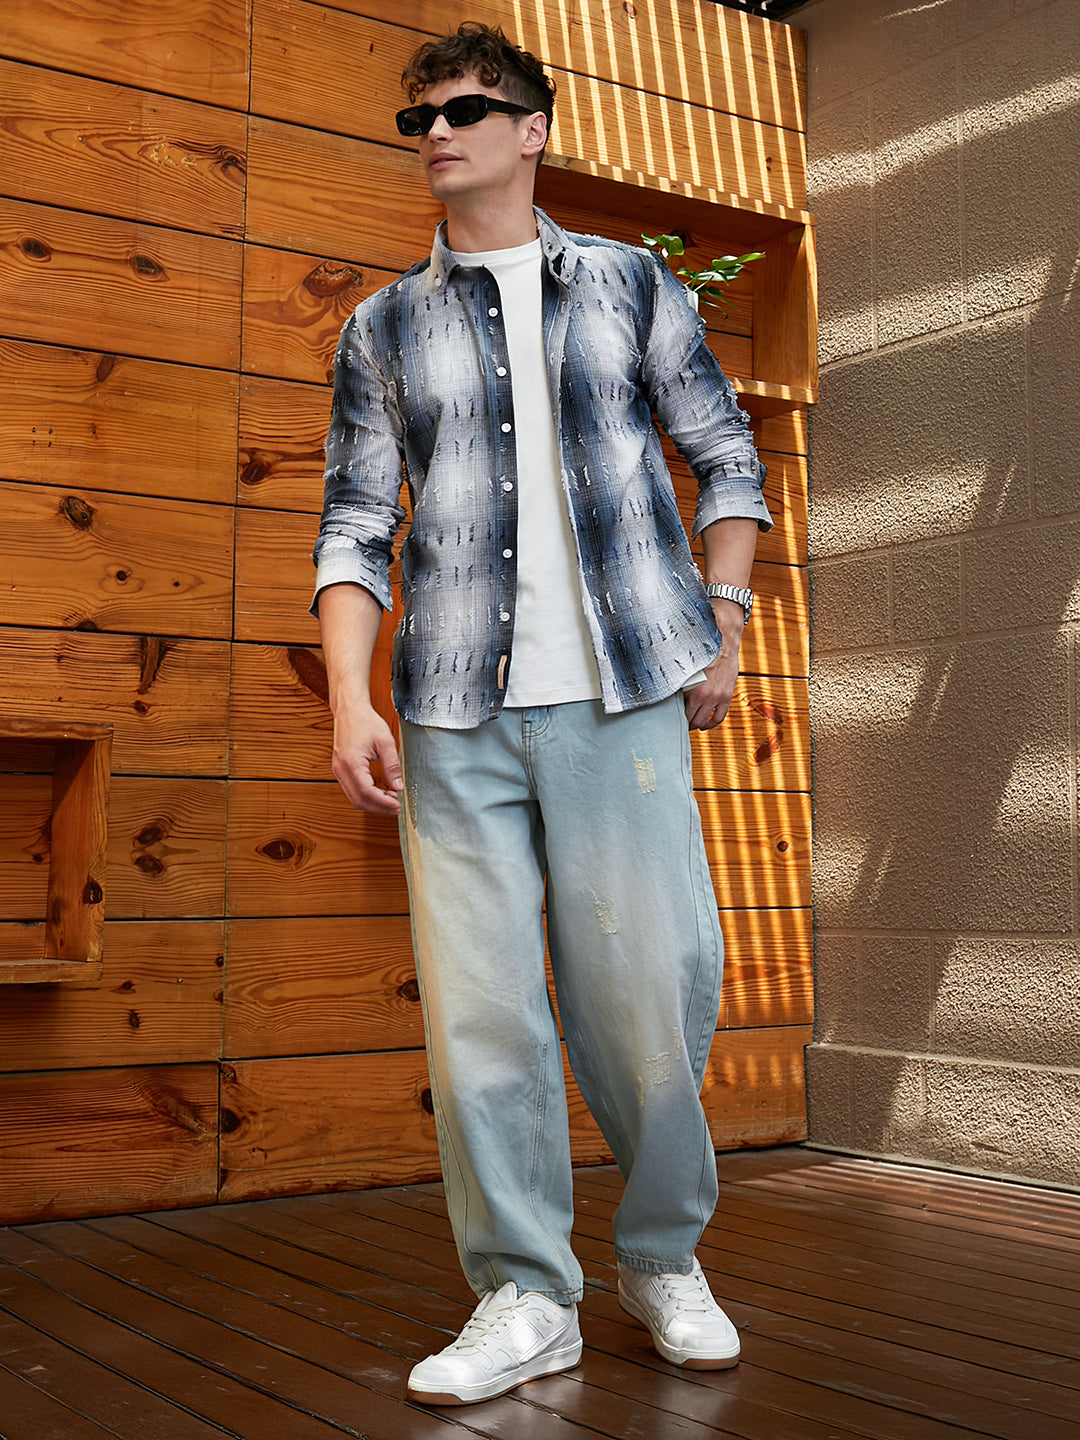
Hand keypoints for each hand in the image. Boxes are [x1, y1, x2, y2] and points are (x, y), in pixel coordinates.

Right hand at [331, 702, 403, 814]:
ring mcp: (338, 771)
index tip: (397, 806)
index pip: (367, 793)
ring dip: (372, 803)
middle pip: (359, 800)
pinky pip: (352, 790)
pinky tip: (380, 792)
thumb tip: (398, 786)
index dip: (383, 803)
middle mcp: (341, 770)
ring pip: (354, 798)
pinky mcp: (340, 770)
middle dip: (378, 807)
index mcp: (351, 763)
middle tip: (396, 807)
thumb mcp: (385, 742)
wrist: (349, 710)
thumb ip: (392, 766)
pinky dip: (366, 796)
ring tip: (391, 799)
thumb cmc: (365, 721)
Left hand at [684, 614, 742, 730]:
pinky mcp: (727, 696)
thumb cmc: (701, 652)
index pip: (682, 713)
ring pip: (706, 721)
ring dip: (699, 725)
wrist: (723, 643)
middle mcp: (705, 696)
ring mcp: (717, 697)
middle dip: (687, 723)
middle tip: (682, 723)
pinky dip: (713, 723)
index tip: (673, 718)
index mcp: (693, 690)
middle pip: (693, 719)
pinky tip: (707, 724)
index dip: (677, 718)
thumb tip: (664, 687)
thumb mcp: (685, 666)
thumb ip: (678, 680)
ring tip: (694, 725)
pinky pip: (720, 716)